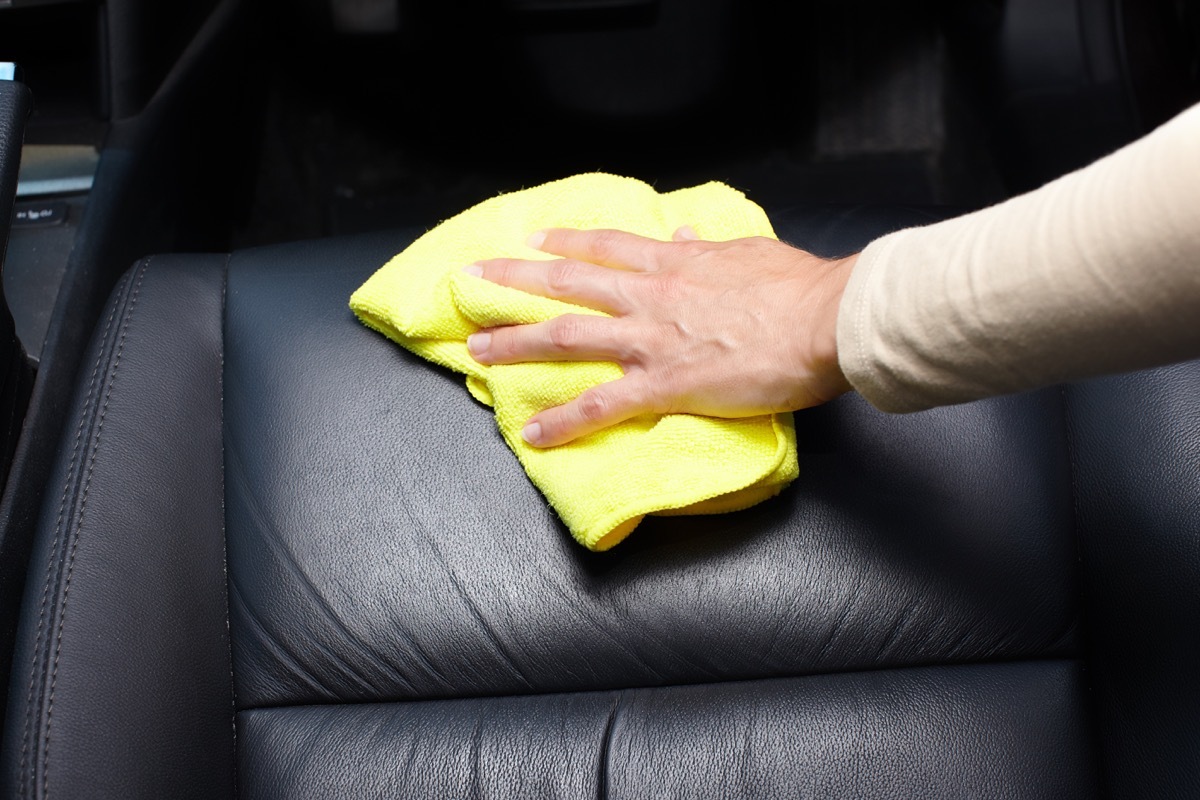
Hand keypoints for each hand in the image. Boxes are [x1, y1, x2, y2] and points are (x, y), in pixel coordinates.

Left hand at [465, 227, 856, 446]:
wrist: (825, 319)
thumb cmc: (800, 287)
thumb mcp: (749, 253)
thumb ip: (710, 248)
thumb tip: (688, 233)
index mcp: (676, 264)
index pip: (607, 247)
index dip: (566, 242)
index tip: (534, 239)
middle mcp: (651, 297)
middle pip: (568, 284)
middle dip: (516, 280)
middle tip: (475, 278)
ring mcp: (651, 340)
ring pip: (567, 337)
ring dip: (516, 341)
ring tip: (476, 348)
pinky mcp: (664, 385)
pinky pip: (601, 406)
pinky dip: (563, 421)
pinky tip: (532, 433)